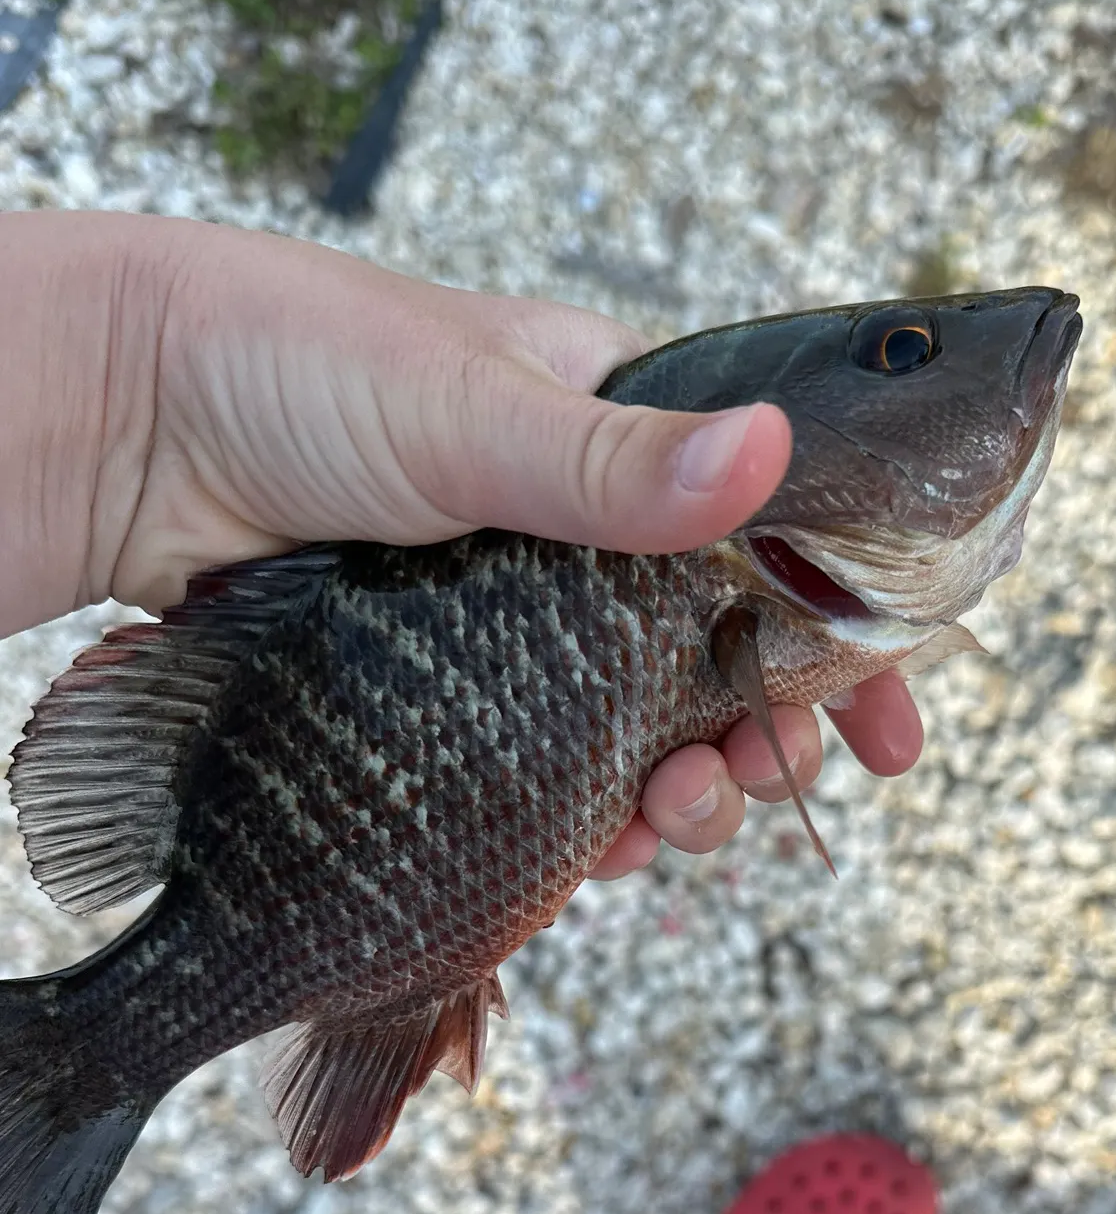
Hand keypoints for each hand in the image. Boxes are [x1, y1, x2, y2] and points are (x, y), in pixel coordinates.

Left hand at [0, 212, 921, 876]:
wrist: (120, 425)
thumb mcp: (467, 405)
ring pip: (644, 723)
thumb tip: (764, 459)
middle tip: (776, 780)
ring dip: (687, 785)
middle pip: (720, 651)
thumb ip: (616, 461)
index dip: (845, 628)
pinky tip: (612, 849)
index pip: (775, 534)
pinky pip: (557, 768)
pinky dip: (596, 817)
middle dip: (766, 728)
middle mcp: (586, 531)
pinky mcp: (457, 687)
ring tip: (684, 818)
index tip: (896, 716)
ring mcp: (523, 617)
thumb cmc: (290, 363)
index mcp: (619, 430)